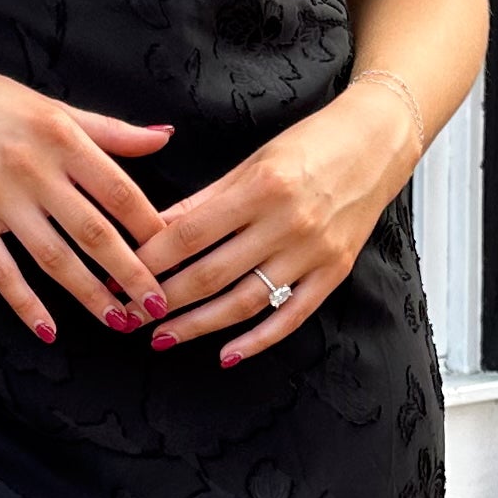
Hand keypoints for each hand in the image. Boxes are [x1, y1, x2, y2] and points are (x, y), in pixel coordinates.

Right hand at [0, 27, 174, 341]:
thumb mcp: (52, 105)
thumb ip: (109, 130)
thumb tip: (164, 137)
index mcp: (62, 136)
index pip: (120, 190)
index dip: (151, 227)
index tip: (174, 255)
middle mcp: (34, 168)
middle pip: (94, 231)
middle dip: (131, 273)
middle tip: (157, 305)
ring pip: (54, 257)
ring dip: (89, 295)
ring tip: (118, 321)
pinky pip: (1, 271)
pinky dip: (26, 304)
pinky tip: (49, 330)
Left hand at [130, 86, 417, 365]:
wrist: (378, 142)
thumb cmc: (311, 144)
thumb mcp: (252, 161)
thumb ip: (204, 200)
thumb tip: (153, 229)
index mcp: (261, 187)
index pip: (190, 234)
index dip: (149, 260)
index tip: (119, 276)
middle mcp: (288, 223)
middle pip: (211, 274)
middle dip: (164, 300)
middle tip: (130, 315)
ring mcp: (313, 252)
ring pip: (245, 302)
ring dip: (199, 326)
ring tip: (162, 338)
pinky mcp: (334, 273)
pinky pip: (290, 316)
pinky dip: (257, 341)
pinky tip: (226, 354)